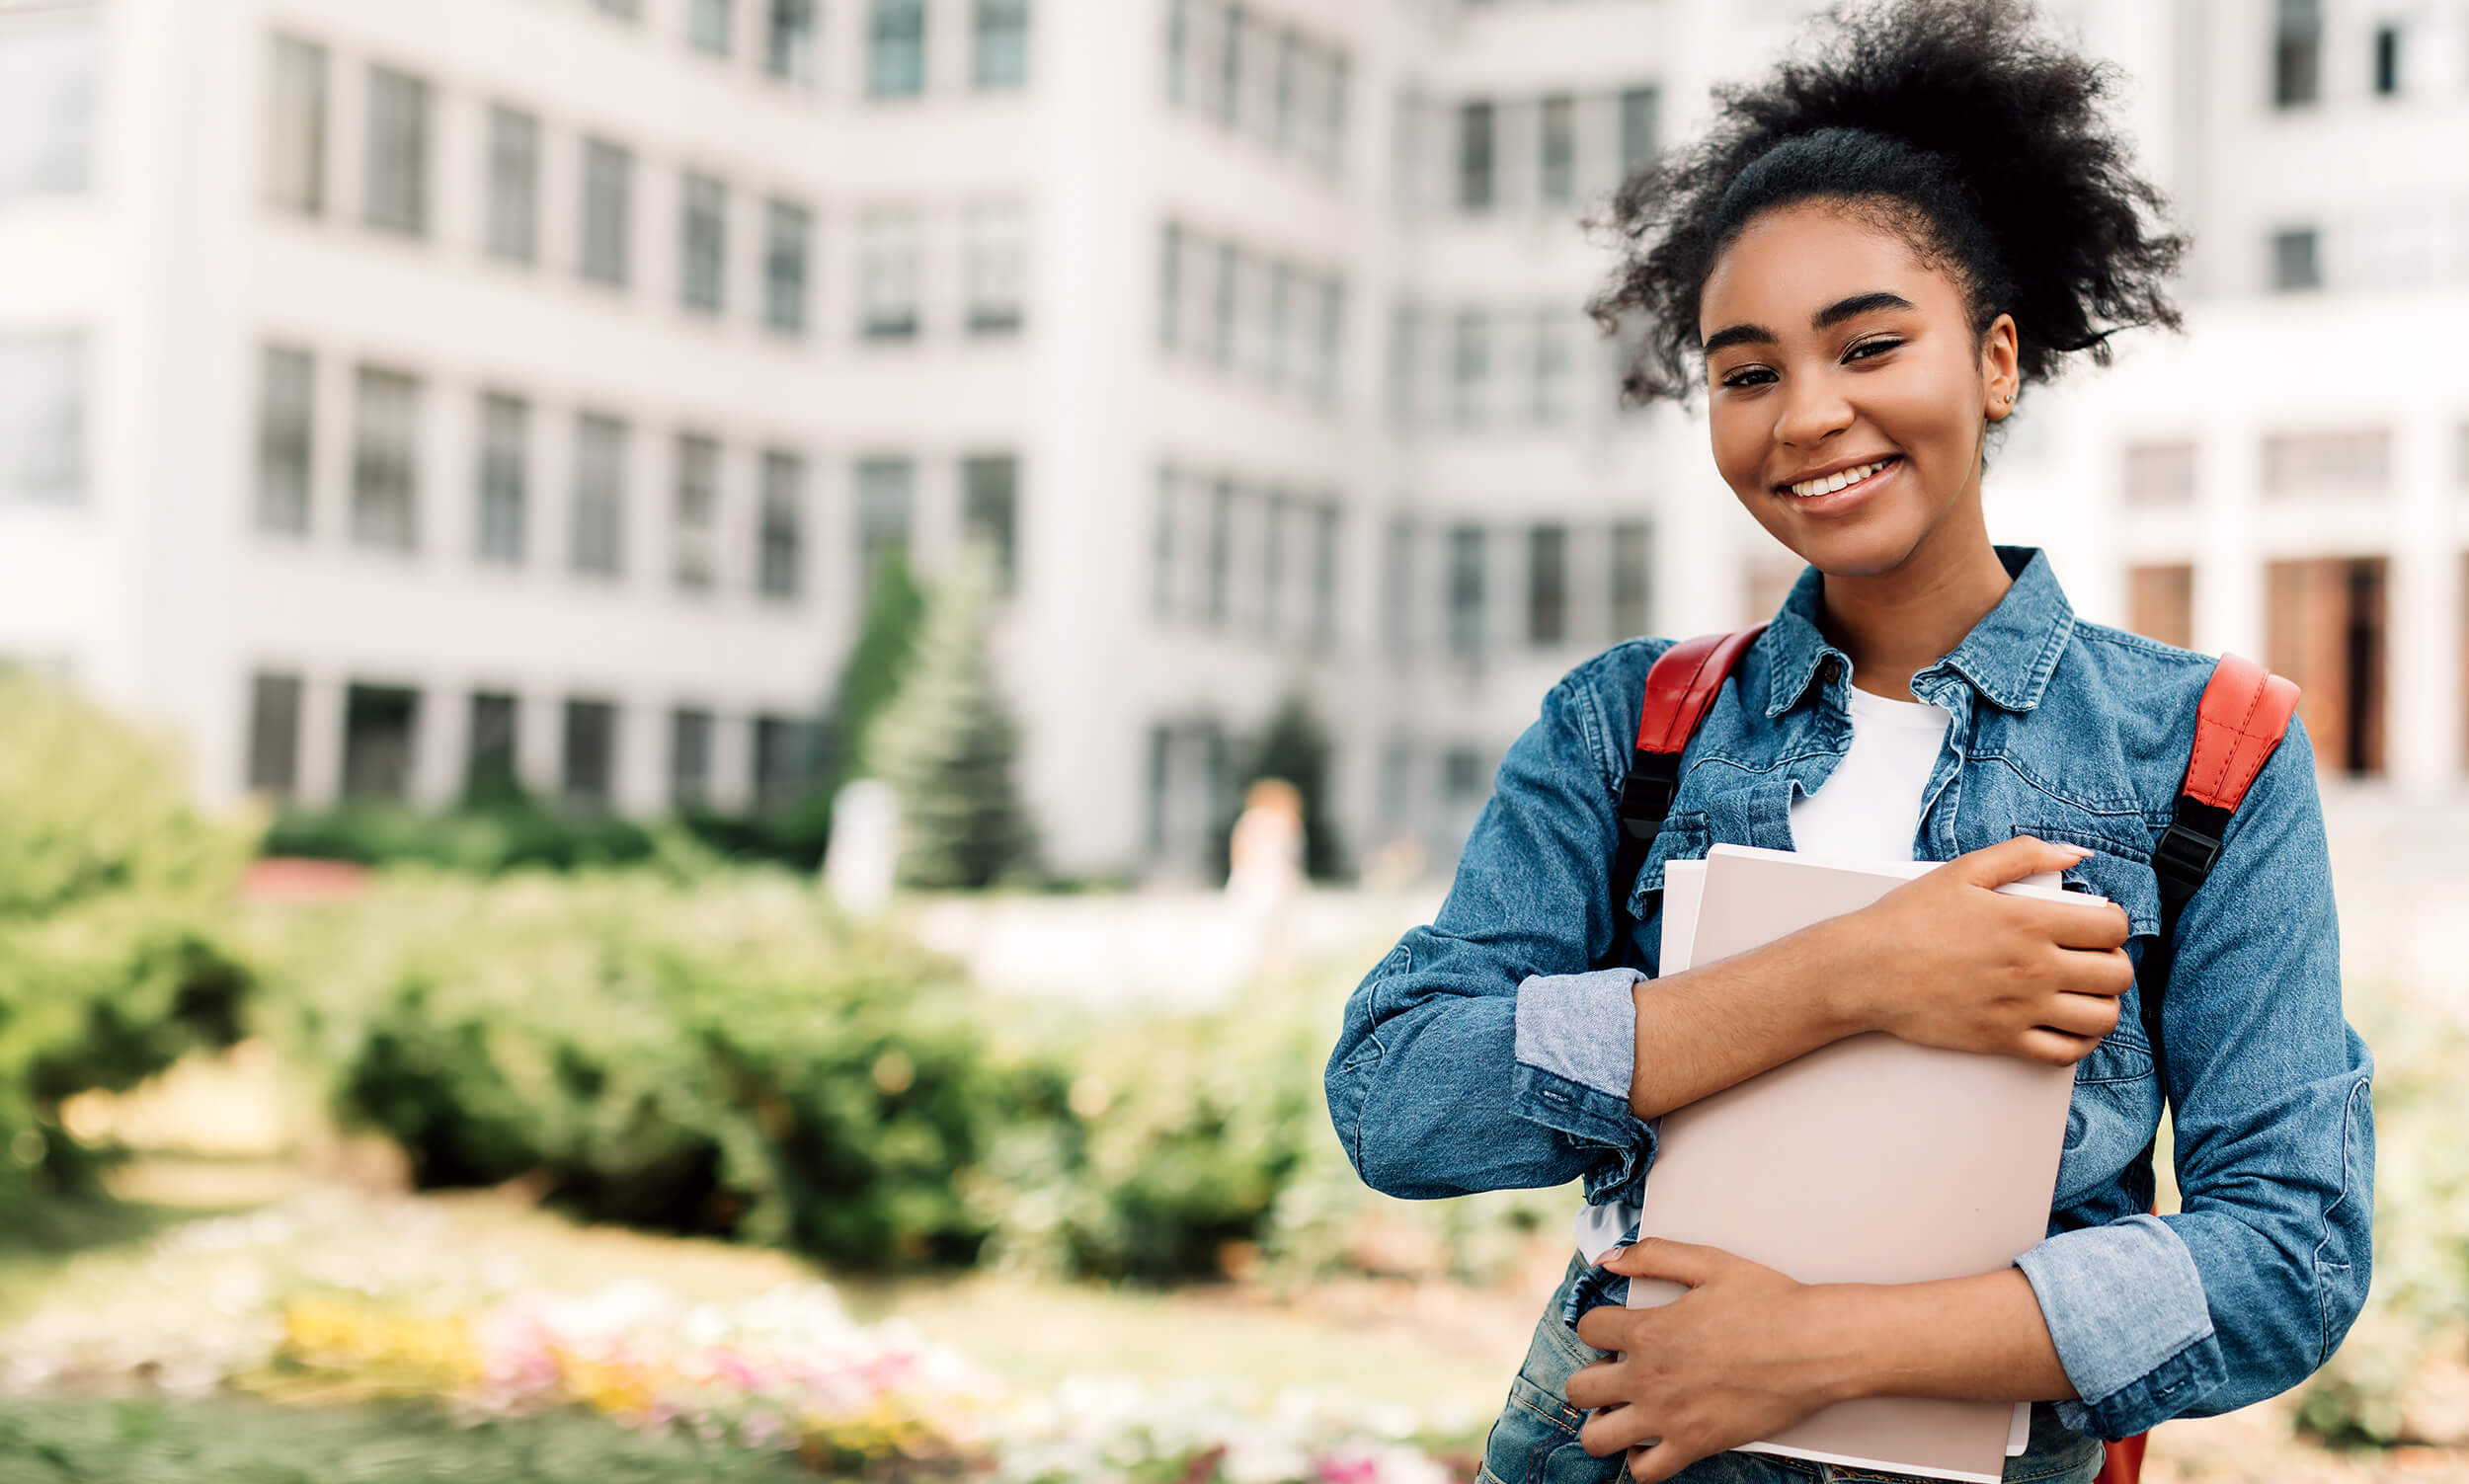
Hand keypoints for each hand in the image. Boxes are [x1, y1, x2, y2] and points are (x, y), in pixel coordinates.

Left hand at [1566, 1238, 1837, 1482]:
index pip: (1587, 1330)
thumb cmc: (1770, 1302)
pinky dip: (1641, 1459)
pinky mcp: (1695, 1444)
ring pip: (1597, 1437)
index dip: (1598, 1326)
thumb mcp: (1709, 1262)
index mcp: (1648, 1330)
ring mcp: (1668, 1416)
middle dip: (1590, 1378)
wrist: (1816, 1347)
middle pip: (1578, 1389)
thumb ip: (1653, 1256)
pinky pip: (1645, 1470)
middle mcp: (1648, 1377)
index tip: (1615, 1329)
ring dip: (1601, 1424)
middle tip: (1614, 1373)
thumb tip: (1609, 1258)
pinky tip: (1651, 1440)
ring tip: (1622, 1411)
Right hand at [1834, 835, 2133, 1065]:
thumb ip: (2024, 854)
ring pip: (2102, 1017)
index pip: (2112, 928)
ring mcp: (2022, 1008)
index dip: (2115, 923)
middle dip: (2114, 963)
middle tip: (2094, 957)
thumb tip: (2075, 854)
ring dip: (2104, 1003)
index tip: (2100, 923)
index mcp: (2029, 921)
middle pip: (2117, 974)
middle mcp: (2034, 968)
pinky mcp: (2004, 1040)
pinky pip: (2067, 1052)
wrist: (1866, 970)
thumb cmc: (1909, 919)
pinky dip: (2081, 1042)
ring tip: (2086, 992)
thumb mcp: (1964, 871)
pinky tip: (2069, 1025)